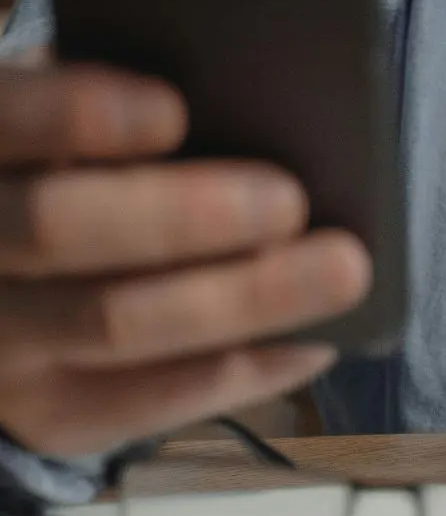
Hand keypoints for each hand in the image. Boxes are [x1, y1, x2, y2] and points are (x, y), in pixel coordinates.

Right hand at [0, 52, 369, 457]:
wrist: (17, 286)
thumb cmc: (81, 171)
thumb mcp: (75, 130)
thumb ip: (115, 113)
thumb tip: (234, 101)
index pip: (3, 120)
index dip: (74, 115)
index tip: (172, 111)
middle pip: (56, 228)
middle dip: (182, 214)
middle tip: (288, 200)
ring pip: (114, 322)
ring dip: (243, 296)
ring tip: (342, 269)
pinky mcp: (50, 414)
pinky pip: (149, 402)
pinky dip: (243, 369)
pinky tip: (316, 341)